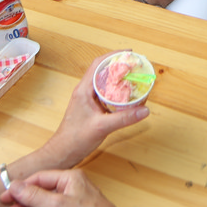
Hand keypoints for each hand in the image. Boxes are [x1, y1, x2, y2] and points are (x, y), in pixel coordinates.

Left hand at [41, 51, 149, 165]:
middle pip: (102, 71)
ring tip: (133, 78)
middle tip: (134, 65)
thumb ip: (124, 118)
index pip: (98, 64)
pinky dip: (116, 92)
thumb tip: (144, 110)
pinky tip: (126, 97)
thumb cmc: (75, 139)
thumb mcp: (102, 127)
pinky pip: (105, 95)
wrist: (62, 153)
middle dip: (118, 66)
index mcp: (84, 90)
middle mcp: (85, 92)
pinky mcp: (91, 109)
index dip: (113, 56)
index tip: (128, 53)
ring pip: (104, 83)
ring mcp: (87, 100)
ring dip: (117, 79)